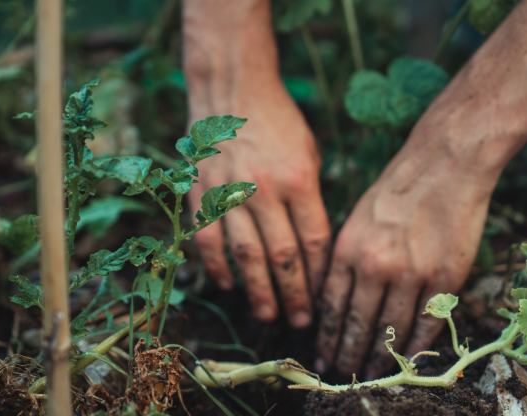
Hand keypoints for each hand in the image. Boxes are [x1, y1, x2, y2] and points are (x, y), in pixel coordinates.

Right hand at [188, 78, 329, 327]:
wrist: (232, 91)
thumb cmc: (279, 123)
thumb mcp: (309, 154)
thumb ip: (311, 199)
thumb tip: (314, 248)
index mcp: (299, 180)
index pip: (314, 241)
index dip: (319, 276)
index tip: (324, 298)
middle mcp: (265, 190)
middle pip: (283, 256)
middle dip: (294, 295)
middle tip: (300, 323)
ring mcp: (230, 192)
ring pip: (246, 256)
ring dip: (258, 291)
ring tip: (268, 315)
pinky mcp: (202, 193)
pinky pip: (209, 240)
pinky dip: (218, 267)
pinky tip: (229, 286)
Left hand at [315, 118, 498, 377]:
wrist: (445, 163)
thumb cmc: (397, 187)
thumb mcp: (356, 217)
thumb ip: (345, 258)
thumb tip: (335, 299)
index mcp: (348, 248)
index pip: (331, 306)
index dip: (327, 336)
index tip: (323, 355)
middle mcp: (375, 265)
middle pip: (357, 324)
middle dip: (348, 354)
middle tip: (342, 373)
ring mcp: (411, 273)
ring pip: (391, 330)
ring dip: (380, 357)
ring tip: (372, 372)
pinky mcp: (444, 277)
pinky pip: (427, 323)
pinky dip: (416, 346)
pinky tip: (407, 359)